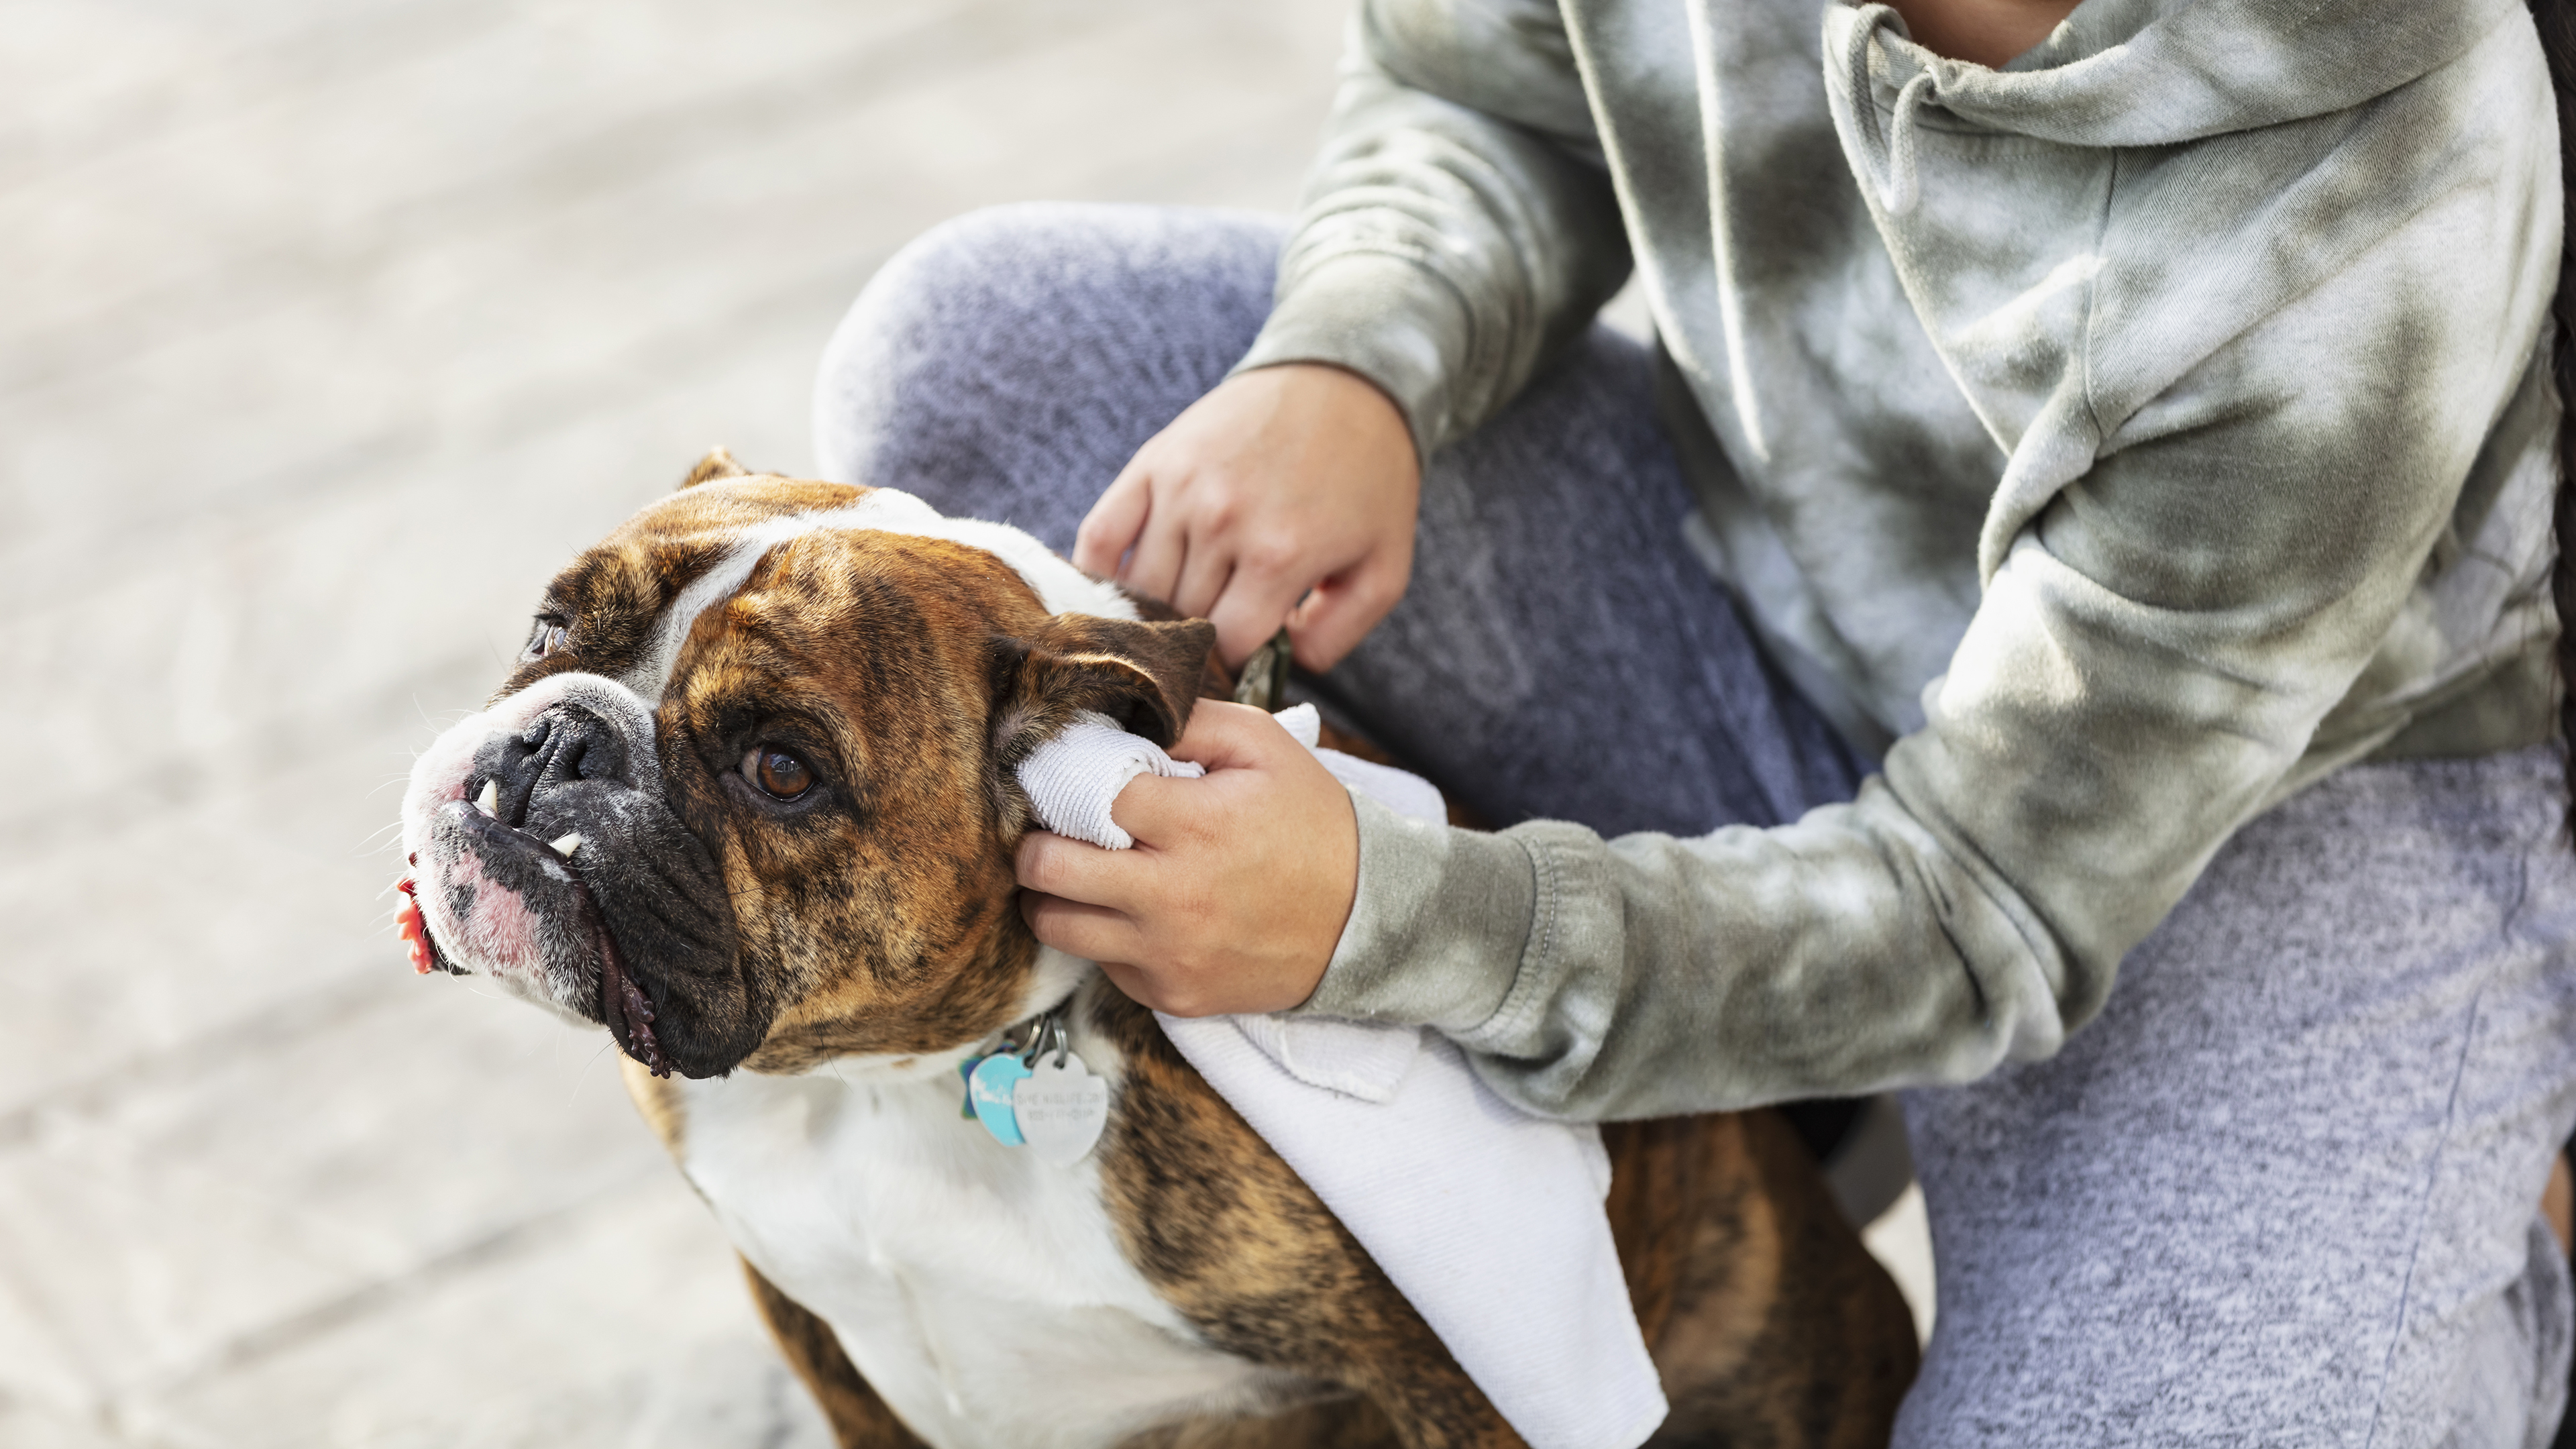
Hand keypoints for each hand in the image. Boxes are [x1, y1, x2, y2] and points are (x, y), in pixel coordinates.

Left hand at [1015, 702, 1357, 1015]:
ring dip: (1051, 895)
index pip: (1086, 793)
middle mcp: (1174, 895)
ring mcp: (1170, 954)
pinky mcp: (1173, 995)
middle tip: (1049, 828)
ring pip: (1056, 924)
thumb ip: (1190, 720)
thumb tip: (1116, 714)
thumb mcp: (1265, 746)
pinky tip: (1132, 912)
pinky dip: (1103, 936)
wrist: (1366, 920)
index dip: (1066, 778)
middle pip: (1048, 867)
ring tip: (1077, 872)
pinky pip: (1101, 965)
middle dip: (1035, 841)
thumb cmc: (1312, 825)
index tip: (1065, 775)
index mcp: (1197, 824)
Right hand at [1074, 363, 1419, 669]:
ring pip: (1139, 588)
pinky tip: (1116, 593)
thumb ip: (1338, 635)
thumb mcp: (1384, 568)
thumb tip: (1277, 666)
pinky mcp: (1152, 462)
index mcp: (1279, 556)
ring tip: (1177, 617)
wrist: (1341, 381)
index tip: (1245, 657)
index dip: (1236, 664)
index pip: (1228, 646)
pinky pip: (1101, 536)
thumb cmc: (1368, 481)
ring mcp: (1180, 490)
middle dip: (1197, 640)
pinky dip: (1098, 573)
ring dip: (1154, 612)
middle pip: (1181, 620)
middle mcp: (1221, 523)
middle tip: (1214, 638)